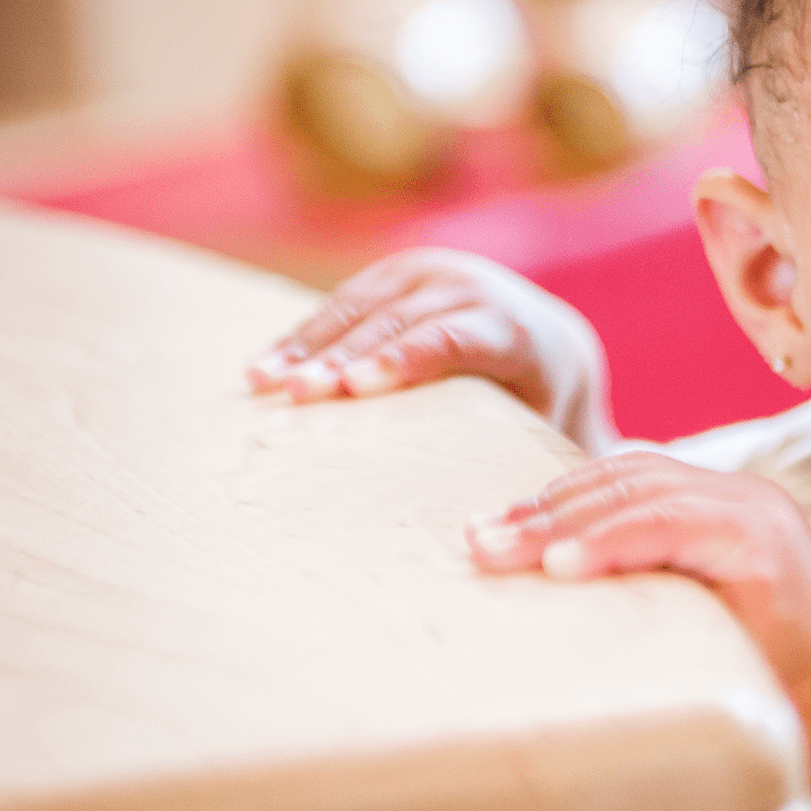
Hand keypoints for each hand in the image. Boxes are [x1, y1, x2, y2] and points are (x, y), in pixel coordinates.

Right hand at [247, 248, 613, 452]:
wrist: (548, 342)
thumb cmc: (544, 409)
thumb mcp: (550, 433)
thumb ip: (533, 463)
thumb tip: (514, 536)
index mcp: (516, 330)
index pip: (455, 338)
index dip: (403, 359)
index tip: (354, 387)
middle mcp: (473, 289)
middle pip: (399, 321)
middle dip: (342, 356)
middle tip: (294, 392)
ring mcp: (431, 274)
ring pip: (363, 305)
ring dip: (308, 344)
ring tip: (260, 383)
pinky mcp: (397, 274)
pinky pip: (345, 301)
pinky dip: (303, 335)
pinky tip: (264, 367)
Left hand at [466, 451, 810, 690]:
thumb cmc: (754, 688)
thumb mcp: (680, 621)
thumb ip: (636, 586)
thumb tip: (540, 582)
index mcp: (720, 506)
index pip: (624, 480)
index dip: (553, 501)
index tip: (490, 532)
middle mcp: (741, 495)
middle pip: (623, 478)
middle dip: (543, 508)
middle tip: (477, 542)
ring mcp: (756, 512)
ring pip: (639, 494)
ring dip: (561, 523)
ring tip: (500, 552)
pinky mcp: (763, 541)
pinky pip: (669, 525)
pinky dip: (608, 541)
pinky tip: (561, 565)